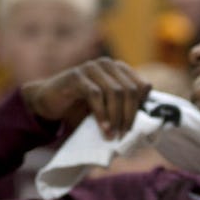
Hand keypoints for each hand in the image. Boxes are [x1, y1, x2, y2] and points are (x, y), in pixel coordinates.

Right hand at [21, 58, 150, 138]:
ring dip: (116, 117)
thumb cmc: (82, 106)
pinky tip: (103, 128)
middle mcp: (108, 65)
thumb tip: (148, 126)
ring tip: (112, 135)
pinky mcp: (77, 75)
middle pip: (130, 90)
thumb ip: (125, 108)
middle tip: (123, 135)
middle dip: (129, 115)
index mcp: (121, 70)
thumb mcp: (108, 107)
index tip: (134, 126)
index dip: (142, 107)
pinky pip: (95, 94)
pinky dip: (102, 114)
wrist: (50, 102)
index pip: (143, 87)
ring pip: (115, 92)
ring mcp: (92, 67)